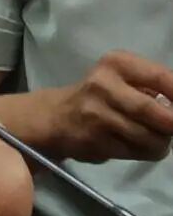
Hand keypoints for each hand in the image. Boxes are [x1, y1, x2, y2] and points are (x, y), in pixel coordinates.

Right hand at [50, 50, 172, 162]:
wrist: (56, 117)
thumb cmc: (100, 95)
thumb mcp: (124, 78)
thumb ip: (156, 88)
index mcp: (117, 63)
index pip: (163, 78)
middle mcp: (104, 85)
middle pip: (162, 115)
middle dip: (172, 125)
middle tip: (170, 126)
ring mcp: (97, 114)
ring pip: (152, 138)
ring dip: (160, 142)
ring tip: (151, 136)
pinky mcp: (95, 140)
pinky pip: (137, 152)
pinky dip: (145, 151)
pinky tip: (134, 143)